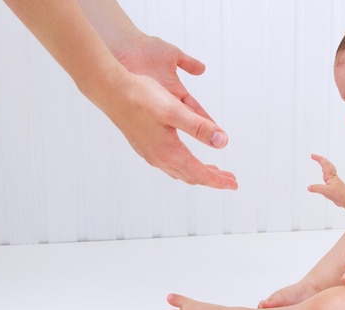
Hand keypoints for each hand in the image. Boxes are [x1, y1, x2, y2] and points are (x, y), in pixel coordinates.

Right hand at [109, 35, 237, 188]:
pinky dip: (184, 166)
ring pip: (180, 171)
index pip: (200, 173)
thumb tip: (223, 142)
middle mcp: (159, 158)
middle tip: (230, 180)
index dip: (219, 180)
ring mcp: (150, 153)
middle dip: (212, 179)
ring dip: (198, 173)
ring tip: (213, 171)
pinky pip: (169, 165)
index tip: (234, 184)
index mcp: (169, 151)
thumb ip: (199, 127)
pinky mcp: (144, 145)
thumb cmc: (140, 96)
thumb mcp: (174, 110)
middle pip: (192, 176)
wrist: (110, 90)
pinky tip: (186, 158)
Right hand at [307, 154, 344, 205]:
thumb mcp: (326, 191)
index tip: (312, 155)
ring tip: (319, 161)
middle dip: (320, 158)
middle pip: (327, 163)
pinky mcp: (333, 183)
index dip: (318, 159)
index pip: (324, 164)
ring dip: (324, 163)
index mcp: (330, 175)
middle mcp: (331, 175)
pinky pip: (328, 173)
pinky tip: (324, 174)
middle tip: (313, 156)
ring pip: (328, 167)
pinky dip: (325, 170)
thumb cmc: (339, 194)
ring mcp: (333, 179)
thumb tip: (309, 187)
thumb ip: (317, 188)